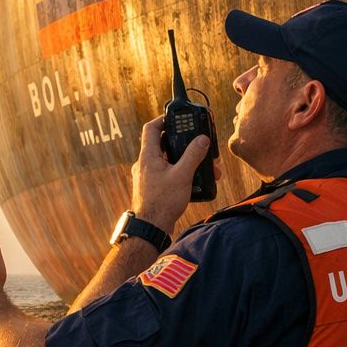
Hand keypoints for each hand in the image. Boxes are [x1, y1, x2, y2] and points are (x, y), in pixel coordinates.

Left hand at [130, 118, 212, 233]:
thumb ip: (193, 155)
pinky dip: (179, 173)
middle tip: (196, 143)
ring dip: (183, 160)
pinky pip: (166, 174)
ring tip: (201, 166)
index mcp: (148, 156)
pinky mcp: (152, 188)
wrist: (151, 228)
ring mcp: (147, 177)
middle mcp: (144, 164)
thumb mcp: (182, 175)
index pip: (151, 128)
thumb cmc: (162, 202)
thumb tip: (202, 139)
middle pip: (162, 144)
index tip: (177, 118)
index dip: (163, 119)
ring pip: (166, 161)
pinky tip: (193, 181)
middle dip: (181, 143)